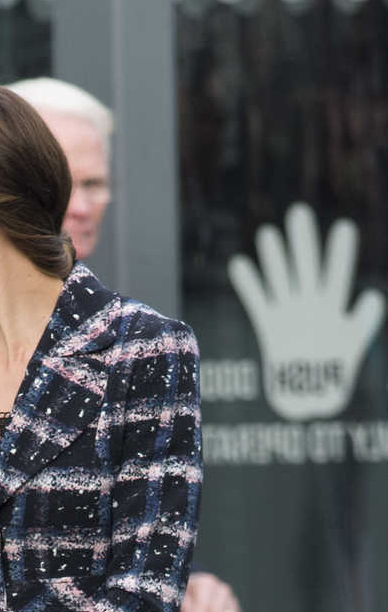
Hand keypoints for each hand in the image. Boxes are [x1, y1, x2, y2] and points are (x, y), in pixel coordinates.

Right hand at [228, 203, 384, 420]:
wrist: (307, 400)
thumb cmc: (333, 379)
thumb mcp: (352, 349)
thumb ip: (363, 323)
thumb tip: (371, 297)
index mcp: (333, 309)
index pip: (337, 275)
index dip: (340, 253)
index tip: (343, 227)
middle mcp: (310, 306)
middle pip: (306, 268)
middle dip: (303, 242)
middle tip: (299, 212)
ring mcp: (289, 315)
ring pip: (280, 280)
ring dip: (274, 259)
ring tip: (268, 234)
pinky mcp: (269, 327)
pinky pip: (257, 302)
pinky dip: (249, 285)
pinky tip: (239, 264)